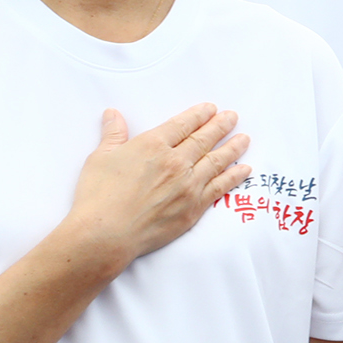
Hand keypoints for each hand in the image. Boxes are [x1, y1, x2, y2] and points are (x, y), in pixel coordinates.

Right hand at [65, 104, 250, 277]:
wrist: (106, 234)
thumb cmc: (98, 196)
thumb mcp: (100, 158)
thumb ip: (113, 135)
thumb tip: (113, 114)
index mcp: (153, 145)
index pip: (182, 125)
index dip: (198, 115)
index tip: (211, 109)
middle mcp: (175, 162)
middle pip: (204, 139)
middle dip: (220, 126)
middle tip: (233, 117)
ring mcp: (188, 185)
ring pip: (216, 161)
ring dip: (232, 148)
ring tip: (244, 139)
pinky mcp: (194, 208)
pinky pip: (220, 188)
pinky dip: (234, 177)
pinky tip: (244, 169)